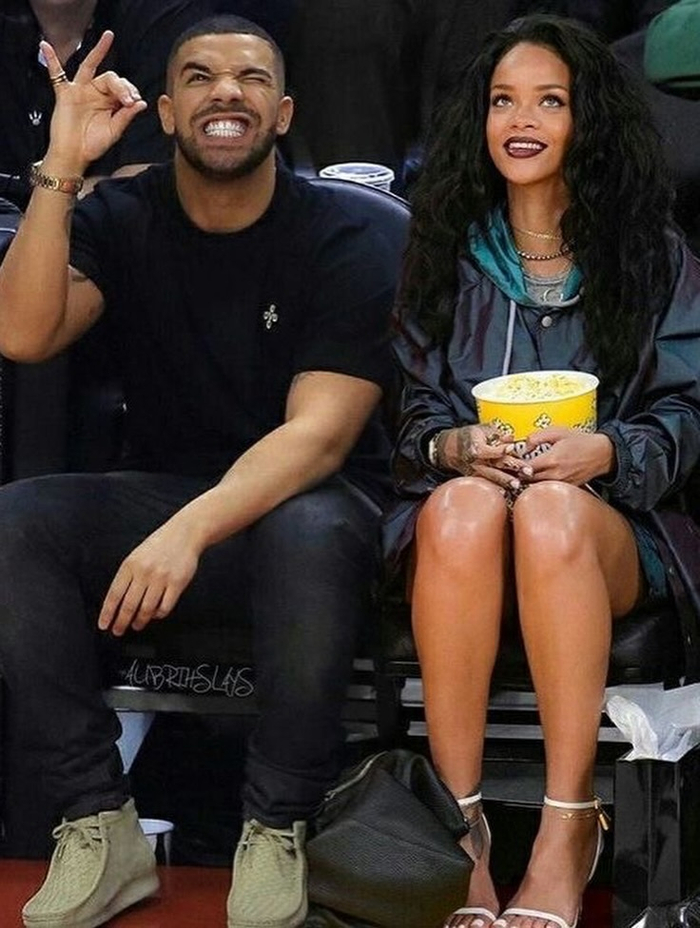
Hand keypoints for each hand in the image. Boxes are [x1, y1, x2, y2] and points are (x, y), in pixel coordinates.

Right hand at [42, 31, 146, 171]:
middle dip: (122, 86)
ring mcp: (80, 91)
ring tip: (108, 38)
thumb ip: (126, 116)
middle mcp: (95, 93)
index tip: (133, 103)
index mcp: (109, 102)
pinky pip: (56, 74)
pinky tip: (46, 46)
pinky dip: (51, 59)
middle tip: (128, 99)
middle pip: (110, 77)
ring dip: (99, 52)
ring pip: (89, 67)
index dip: (129, 92)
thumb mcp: (114, 131)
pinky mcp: (65, 94)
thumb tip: (141, 103)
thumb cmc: (93, 144)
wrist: (74, 156)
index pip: (122, 87)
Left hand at [98, 520, 200, 636]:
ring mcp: (162, 578)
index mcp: (130, 565)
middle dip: (121, 622)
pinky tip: (155, 614)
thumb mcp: (137, 556)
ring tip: (137, 625)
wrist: (184, 533)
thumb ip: (128, 576)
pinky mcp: (177, 583)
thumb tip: (119, 602)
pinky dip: (158, 614)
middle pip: (129, 605)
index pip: (114, 595)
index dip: (108, 613)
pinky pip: (165, 606)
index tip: (104, 625)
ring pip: (147, 609)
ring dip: (140, 621)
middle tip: (118, 631)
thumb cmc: (160, 545)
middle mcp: (145, 572)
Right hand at [437, 423, 531, 489]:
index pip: (488, 449)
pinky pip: (487, 483)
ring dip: (505, 480)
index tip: (511, 447)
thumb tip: (510, 438)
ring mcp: (475, 471)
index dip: (500, 449)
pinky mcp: (475, 478)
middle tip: (527, 471)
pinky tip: (504, 491)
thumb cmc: (470, 436)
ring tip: (517, 485)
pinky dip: (495, 487)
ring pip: (492, 476)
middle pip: (495, 464)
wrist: (452, 448)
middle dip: (512, 467)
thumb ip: (497, 433)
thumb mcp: (482, 429)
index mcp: (475, 447)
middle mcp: (475, 461)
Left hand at [522, 427, 614, 484]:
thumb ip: (536, 437)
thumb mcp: (557, 432)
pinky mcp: (565, 488)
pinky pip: (546, 488)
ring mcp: (561, 484)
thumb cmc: (581, 441)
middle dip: (518, 473)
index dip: (515, 464)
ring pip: (535, 486)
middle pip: (527, 480)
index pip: (524, 468)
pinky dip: (539, 483)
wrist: (602, 454)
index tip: (512, 459)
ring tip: (524, 471)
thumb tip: (523, 446)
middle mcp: (555, 475)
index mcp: (552, 460)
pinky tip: (537, 476)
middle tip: (513, 466)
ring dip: (528, 479)